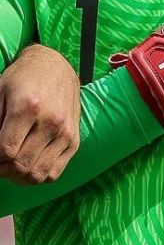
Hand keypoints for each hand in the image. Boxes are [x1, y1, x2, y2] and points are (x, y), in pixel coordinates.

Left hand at [0, 45, 80, 183]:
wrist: (56, 67)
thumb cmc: (22, 79)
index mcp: (29, 107)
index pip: (5, 150)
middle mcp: (52, 121)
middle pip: (20, 165)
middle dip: (2, 170)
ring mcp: (66, 132)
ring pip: (37, 173)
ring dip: (17, 177)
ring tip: (9, 167)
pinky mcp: (74, 140)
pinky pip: (54, 173)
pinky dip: (36, 177)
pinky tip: (26, 166)